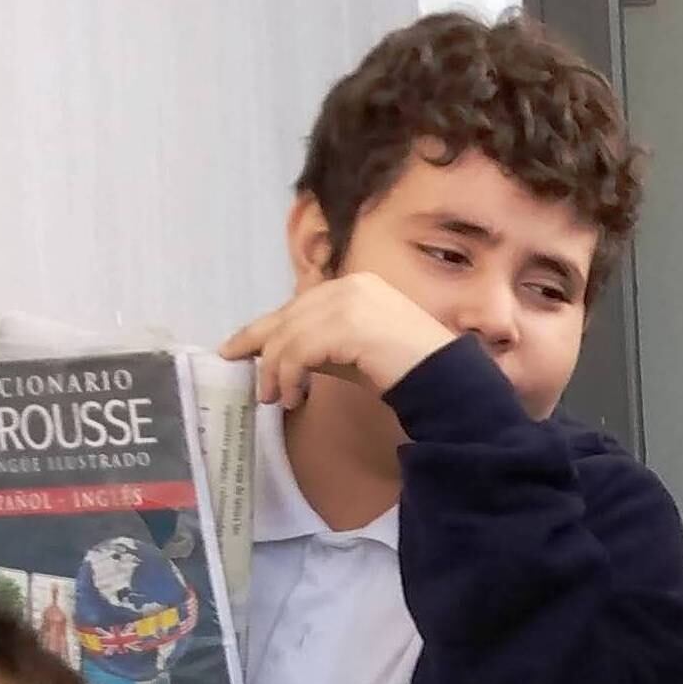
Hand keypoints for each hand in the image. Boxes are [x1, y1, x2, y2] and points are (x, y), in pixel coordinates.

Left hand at [220, 270, 459, 410]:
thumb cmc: (407, 370)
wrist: (445, 380)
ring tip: (276, 398)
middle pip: (287, 317)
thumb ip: (323, 343)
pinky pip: (300, 351)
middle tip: (255, 383)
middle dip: (262, 350)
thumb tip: (281, 354)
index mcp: (355, 285)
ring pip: (288, 335)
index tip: (237, 350)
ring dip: (276, 371)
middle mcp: (350, 286)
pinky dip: (290, 376)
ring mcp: (349, 302)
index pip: (298, 305)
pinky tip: (293, 397)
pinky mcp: (348, 325)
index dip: (264, 329)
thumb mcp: (356, 351)